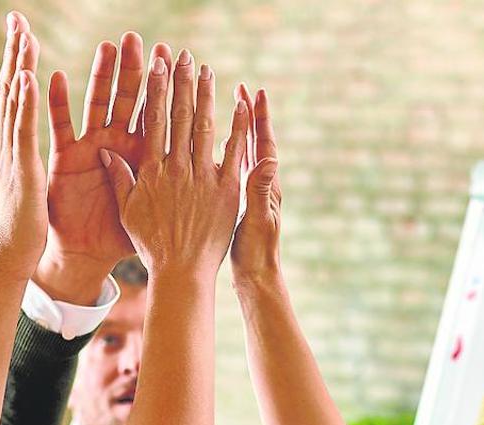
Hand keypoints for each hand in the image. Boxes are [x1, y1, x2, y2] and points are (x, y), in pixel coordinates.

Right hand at [0, 12, 46, 282]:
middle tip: (18, 18)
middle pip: (11, 88)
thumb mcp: (25, 190)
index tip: (23, 36)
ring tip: (24, 32)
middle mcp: (7, 144)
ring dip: (19, 64)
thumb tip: (27, 157)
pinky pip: (23, 130)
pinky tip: (29, 76)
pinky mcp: (20, 169)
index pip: (16, 97)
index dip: (19, 66)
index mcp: (12, 148)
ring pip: (15, 101)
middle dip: (15, 53)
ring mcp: (10, 154)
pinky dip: (25, 102)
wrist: (5, 260)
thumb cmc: (20, 232)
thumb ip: (26, 167)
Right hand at [38, 36, 174, 301]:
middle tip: (146, 40)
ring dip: (104, 75)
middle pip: (133, 101)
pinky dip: (56, 103)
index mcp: (148, 159)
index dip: (165, 85)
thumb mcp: (155, 206)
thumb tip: (187, 148)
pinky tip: (54, 77)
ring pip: (99, 105)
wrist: (95, 257)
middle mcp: (120, 149)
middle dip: (140, 69)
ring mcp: (91, 151)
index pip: (159, 113)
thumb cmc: (134, 240)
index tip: (175, 58)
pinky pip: (59, 128)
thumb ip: (168, 174)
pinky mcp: (65, 161)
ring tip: (110, 46)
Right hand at [98, 50, 248, 280]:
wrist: (181, 272)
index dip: (156, 90)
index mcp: (152, 172)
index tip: (157, 65)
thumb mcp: (128, 211)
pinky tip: (240, 104)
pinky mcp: (226, 190)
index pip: (154, 121)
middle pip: (180, 117)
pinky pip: (233, 153)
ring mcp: (203, 178)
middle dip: (181, 82)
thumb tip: (105, 150)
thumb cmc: (151, 245)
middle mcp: (177, 169)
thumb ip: (120, 178)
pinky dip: (237, 127)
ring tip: (207, 70)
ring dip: (206, 96)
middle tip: (183, 55)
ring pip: (204, 128)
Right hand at [230, 86, 281, 287]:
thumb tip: (269, 158)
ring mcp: (250, 194)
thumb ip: (260, 189)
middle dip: (249, 115)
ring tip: (228, 106)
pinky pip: (232, 173)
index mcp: (265, 185)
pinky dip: (225, 155)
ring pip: (243, 155)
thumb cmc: (255, 253)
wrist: (254, 278)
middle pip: (254, 142)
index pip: (262, 143)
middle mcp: (261, 185)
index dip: (259, 118)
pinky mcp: (239, 204)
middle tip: (242, 88)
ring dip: (237, 130)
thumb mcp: (256, 220)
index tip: (255, 92)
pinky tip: (213, 146)